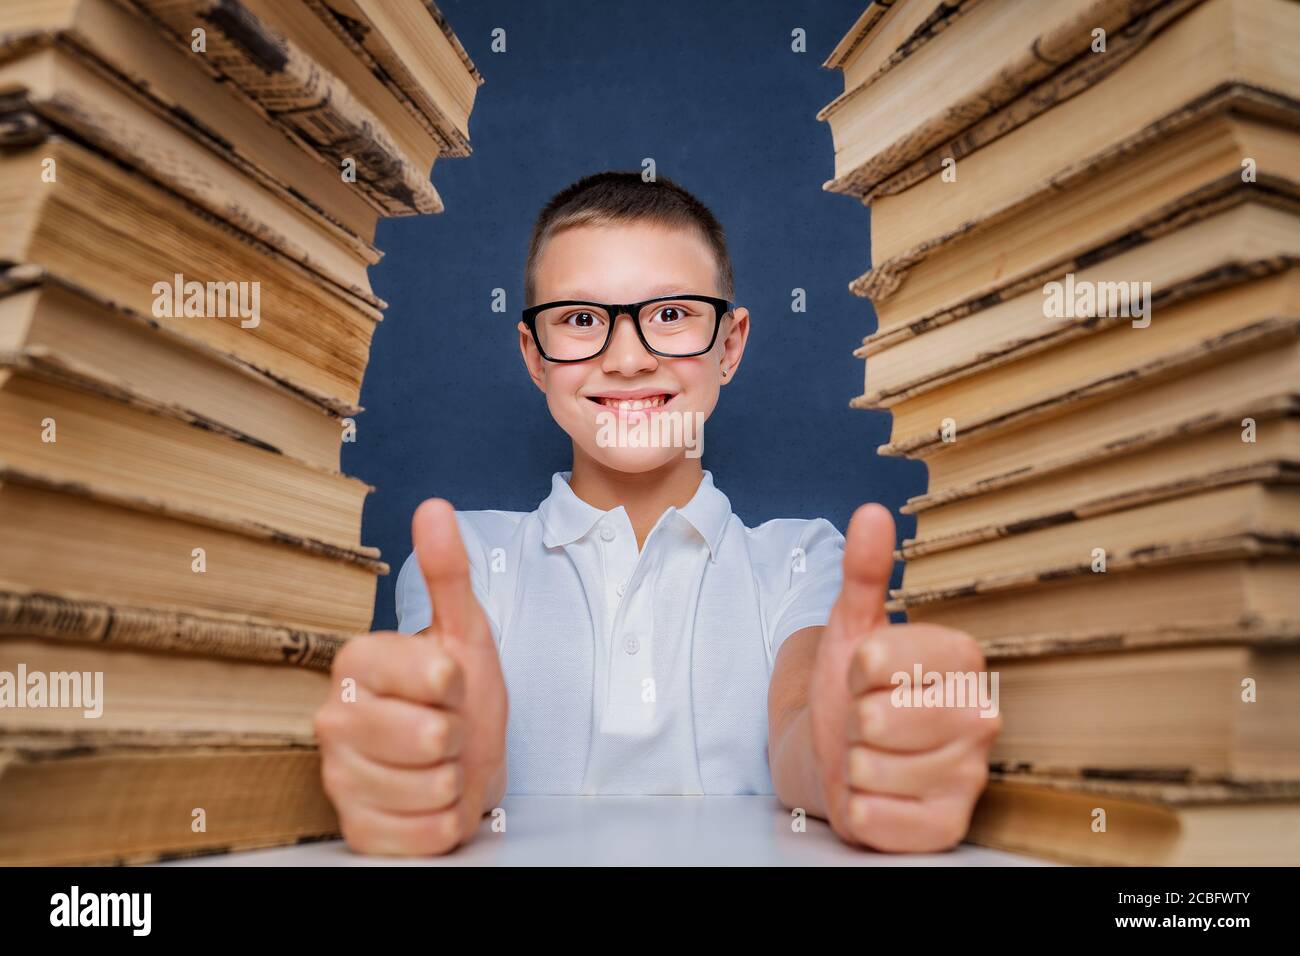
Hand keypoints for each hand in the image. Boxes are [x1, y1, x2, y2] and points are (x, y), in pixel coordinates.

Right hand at [313, 499, 508, 854]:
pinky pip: (427, 833)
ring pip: (433, 788)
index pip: (433, 678)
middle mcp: (333, 717)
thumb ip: (448, 572)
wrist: (461, 760)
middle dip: (457, 737)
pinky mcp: (355, 829)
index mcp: (357, 661)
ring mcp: (339, 777)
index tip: (449, 684)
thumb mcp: (463, 631)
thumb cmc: (459, 695)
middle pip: (431, 740)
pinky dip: (445, 821)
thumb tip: (433, 507)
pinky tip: (431, 798)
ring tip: (440, 762)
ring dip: (454, 780)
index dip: (458, 685)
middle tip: (446, 728)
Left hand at [807, 504, 1000, 851]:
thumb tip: (871, 512)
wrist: (837, 754)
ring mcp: (967, 776)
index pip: (887, 657)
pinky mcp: (947, 827)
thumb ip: (864, 573)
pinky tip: (873, 792)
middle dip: (852, 720)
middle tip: (864, 720)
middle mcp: (980, 717)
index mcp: (963, 661)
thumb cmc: (851, 689)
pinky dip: (858, 806)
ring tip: (870, 755)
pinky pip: (875, 816)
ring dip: (852, 764)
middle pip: (879, 717)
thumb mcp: (852, 627)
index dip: (857, 666)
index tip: (861, 672)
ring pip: (871, 767)